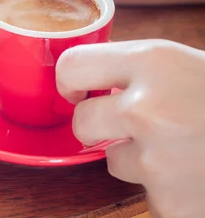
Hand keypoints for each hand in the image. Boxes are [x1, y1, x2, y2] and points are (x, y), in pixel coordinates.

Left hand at [56, 40, 204, 217]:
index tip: (77, 90)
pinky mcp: (170, 202)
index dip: (70, 80)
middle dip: (99, 126)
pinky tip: (197, 176)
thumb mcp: (188, 65)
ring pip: (114, 161)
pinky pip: (148, 194)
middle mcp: (146, 107)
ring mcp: (158, 159)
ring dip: (140, 159)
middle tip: (131, 125)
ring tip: (185, 150)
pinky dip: (167, 190)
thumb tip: (88, 77)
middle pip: (82, 121)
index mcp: (153, 61)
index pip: (72, 66)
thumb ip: (139, 70)